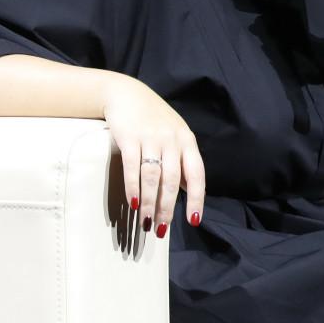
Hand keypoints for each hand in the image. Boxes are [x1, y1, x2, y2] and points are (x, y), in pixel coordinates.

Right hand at [100, 77, 205, 236]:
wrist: (126, 93)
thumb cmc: (153, 119)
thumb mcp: (174, 136)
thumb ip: (181, 161)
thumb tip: (187, 192)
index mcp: (187, 141)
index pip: (197, 174)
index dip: (197, 199)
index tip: (193, 221)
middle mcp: (172, 140)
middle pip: (173, 180)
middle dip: (168, 208)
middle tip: (162, 228)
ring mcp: (151, 138)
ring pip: (153, 177)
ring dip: (150, 202)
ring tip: (146, 221)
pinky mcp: (130, 137)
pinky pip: (133, 167)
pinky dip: (134, 187)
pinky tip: (133, 203)